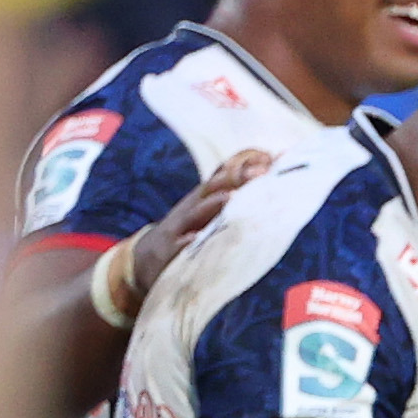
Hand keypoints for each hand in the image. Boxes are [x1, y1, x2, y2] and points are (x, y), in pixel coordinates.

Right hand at [121, 148, 271, 303]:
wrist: (145, 260)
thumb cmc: (186, 235)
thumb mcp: (207, 216)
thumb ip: (230, 203)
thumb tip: (264, 192)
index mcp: (204, 199)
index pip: (226, 176)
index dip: (246, 165)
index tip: (272, 158)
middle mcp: (191, 207)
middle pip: (214, 188)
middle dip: (237, 178)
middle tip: (261, 172)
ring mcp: (178, 226)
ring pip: (196, 212)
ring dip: (214, 204)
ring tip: (232, 198)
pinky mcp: (167, 249)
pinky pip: (177, 244)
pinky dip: (186, 241)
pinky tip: (195, 238)